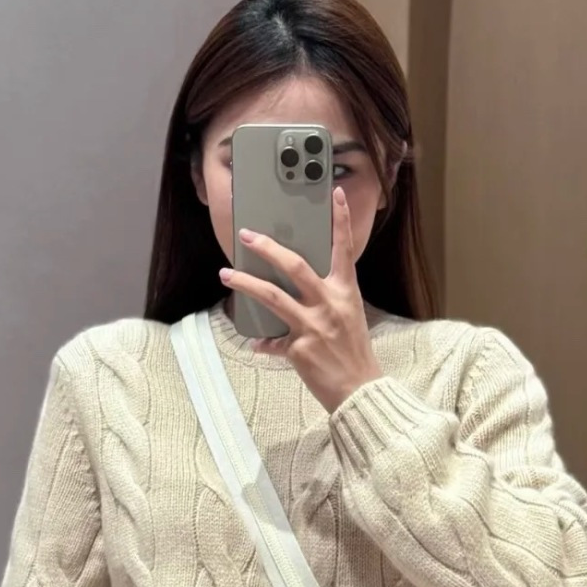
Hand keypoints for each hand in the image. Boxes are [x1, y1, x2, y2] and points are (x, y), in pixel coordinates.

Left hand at [218, 186, 383, 413]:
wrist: (360, 391)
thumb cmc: (355, 355)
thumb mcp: (348, 319)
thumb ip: (326, 302)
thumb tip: (298, 296)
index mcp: (346, 293)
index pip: (344, 250)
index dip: (340, 221)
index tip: (335, 195)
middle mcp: (330, 305)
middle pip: (295, 266)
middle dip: (268, 248)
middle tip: (247, 236)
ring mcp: (313, 326)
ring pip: (272, 296)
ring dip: (245, 284)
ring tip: (226, 275)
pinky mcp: (299, 348)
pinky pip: (272, 342)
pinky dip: (263, 343)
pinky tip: (257, 344)